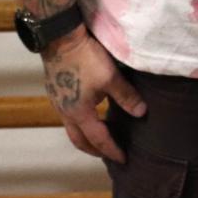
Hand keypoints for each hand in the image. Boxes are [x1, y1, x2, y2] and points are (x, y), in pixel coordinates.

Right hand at [42, 27, 145, 162]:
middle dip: (94, 150)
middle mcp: (66, 113)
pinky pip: (67, 115)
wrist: (61, 39)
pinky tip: (88, 112)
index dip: (112, 150)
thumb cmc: (86, 58)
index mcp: (80, 114)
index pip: (98, 140)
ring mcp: (58, 102)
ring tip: (99, 135)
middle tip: (108, 153)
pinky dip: (79, 121)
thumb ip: (126, 96)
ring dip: (85, 136)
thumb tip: (141, 113)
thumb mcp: (110, 77)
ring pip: (71, 128)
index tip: (123, 159)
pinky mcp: (55, 91)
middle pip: (79, 140)